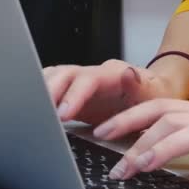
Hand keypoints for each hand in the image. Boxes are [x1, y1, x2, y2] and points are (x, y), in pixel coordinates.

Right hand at [43, 59, 173, 124]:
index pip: (87, 78)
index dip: (73, 95)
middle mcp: (94, 74)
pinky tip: (35, 114)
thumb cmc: (156, 94)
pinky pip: (51, 90)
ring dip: (40, 93)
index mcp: (112, 73)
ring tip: (33, 115)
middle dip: (48, 93)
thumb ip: (142, 85)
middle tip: (40, 115)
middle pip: (63, 74)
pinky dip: (40, 99)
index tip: (64, 114)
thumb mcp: (155, 93)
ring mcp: (81, 84)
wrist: (155, 94)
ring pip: (53, 78)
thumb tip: (130, 73)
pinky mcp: (73, 95)